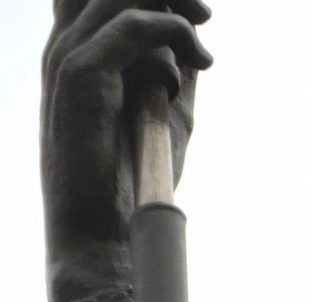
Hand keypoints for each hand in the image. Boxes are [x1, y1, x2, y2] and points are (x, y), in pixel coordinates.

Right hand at [41, 0, 213, 301]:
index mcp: (79, 54)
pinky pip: (134, 27)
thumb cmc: (132, 178)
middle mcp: (67, 47)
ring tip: (203, 55)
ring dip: (176, 17)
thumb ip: (176, 73)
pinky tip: (192, 73)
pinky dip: (172, 39)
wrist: (103, 228)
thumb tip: (197, 46)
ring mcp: (69, 58)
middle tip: (206, 17)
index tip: (196, 14)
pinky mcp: (82, 75)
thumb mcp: (164, 113)